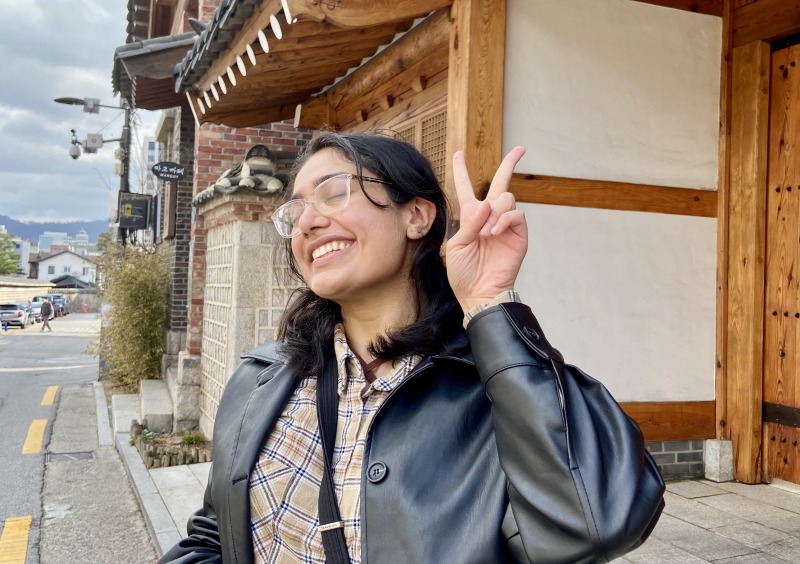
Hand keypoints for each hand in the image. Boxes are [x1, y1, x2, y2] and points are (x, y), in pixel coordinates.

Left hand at [446, 147, 527, 312]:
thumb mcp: (457, 246)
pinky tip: (494, 232)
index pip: (466, 189)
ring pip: (506, 198)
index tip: (458, 153)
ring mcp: (506, 225)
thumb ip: (469, 223)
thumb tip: (484, 203)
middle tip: (521, 149)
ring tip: (486, 233)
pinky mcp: (519, 235)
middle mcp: (490, 217)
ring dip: (494, 211)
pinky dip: (504, 219)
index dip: (462, 171)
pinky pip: (516, 214)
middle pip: (500, 183)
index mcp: (470, 217)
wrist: (479, 293)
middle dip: (510, 164)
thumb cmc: (464, 273)